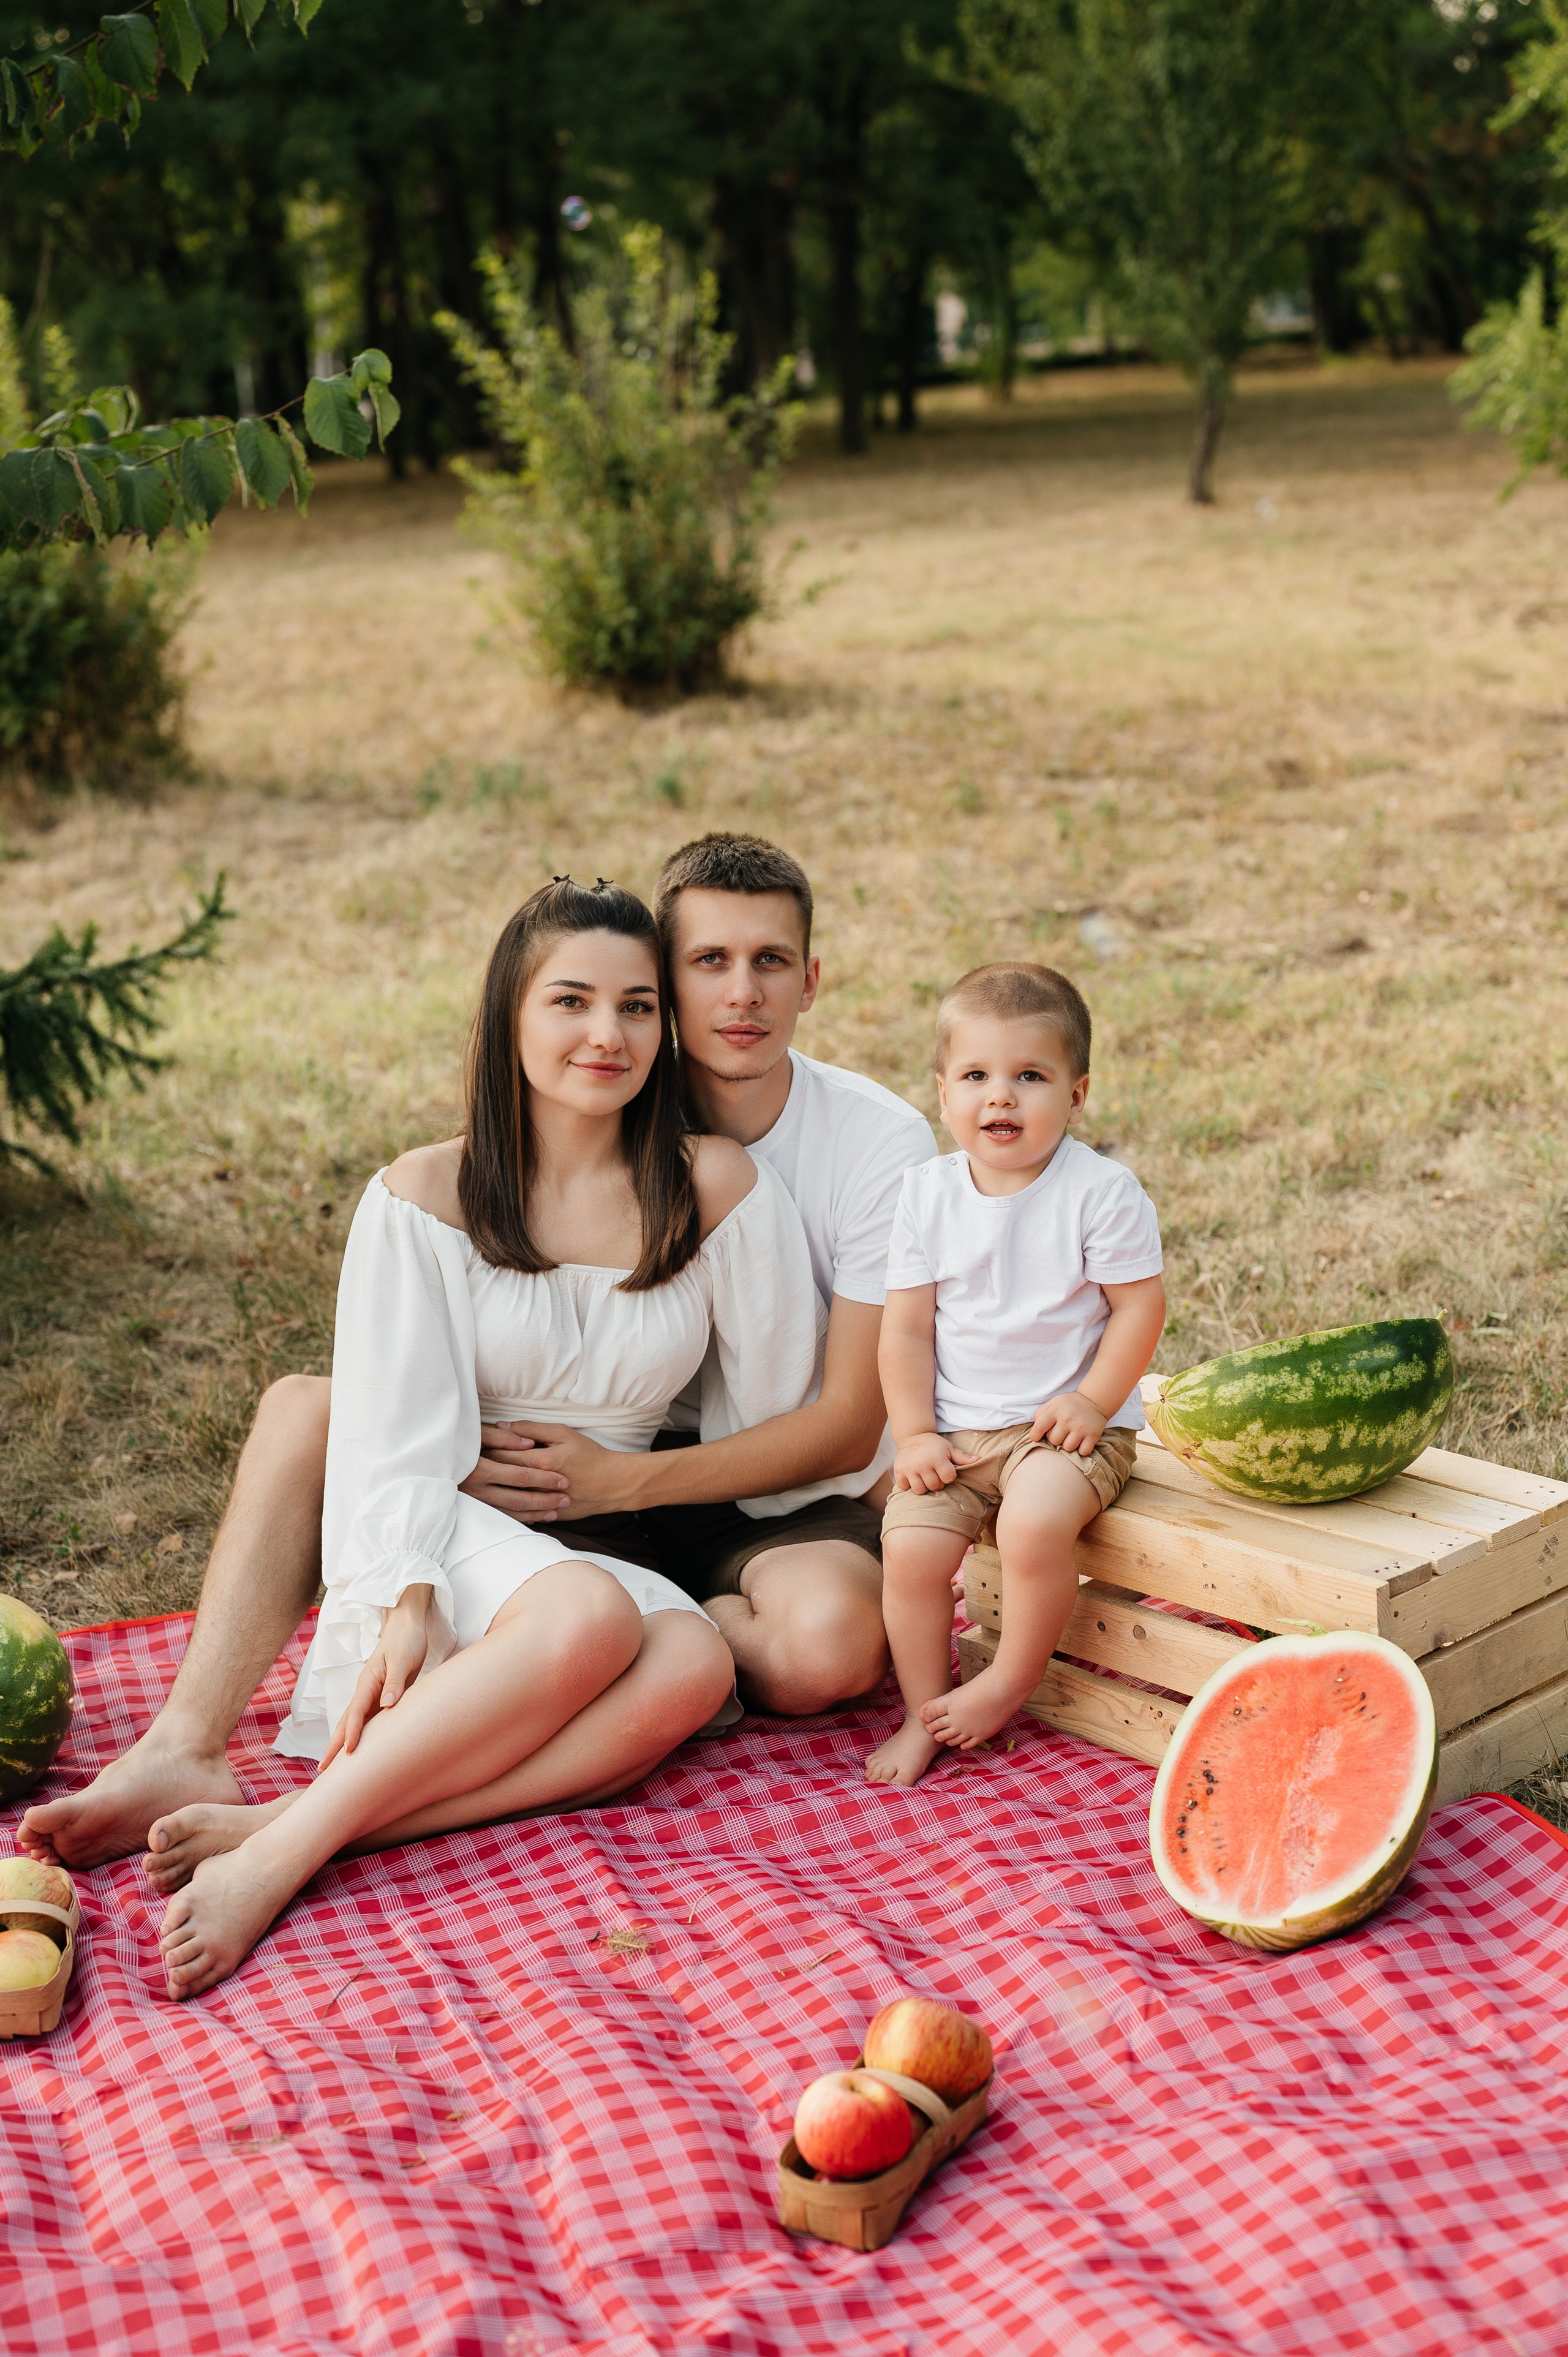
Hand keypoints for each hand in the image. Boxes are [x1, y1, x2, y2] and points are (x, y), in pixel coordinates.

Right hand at [322, 1588, 430, 1765]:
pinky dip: (362, 1734)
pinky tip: (360, 1747)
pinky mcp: (382, 1695)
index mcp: (368, 1681)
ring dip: (344, 1742)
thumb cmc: (406, 1640)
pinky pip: (369, 1719)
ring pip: (355, 1722)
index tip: (349, 1752)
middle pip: (347, 1722)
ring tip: (335, 1766)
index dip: (353, 1732)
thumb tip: (387, 1705)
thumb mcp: (403, 1659)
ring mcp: (372, 1694)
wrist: (407, 1625)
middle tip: (323, 1770)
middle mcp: (365, 1690)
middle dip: (334, 1745)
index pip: (356, 1712)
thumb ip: (395, 1682)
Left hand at [472, 1423, 640, 1519]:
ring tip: (478, 1477)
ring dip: (489, 1487)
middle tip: (468, 1459)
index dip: (485, 1448)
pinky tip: (492, 1498)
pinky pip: (517, 1514)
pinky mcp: (544, 1516)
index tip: (473, 1442)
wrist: (612, 1484)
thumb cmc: (589, 1455)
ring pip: (504, 1497)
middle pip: (501, 1476)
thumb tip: (502, 1425)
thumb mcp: (563, 1433)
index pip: (503, 1455)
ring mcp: (541, 1504)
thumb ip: (532, 1429)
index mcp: (542, 1462)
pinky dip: (503, 1506)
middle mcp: (538, 1485)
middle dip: (483, 1467)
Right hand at [892, 1432, 968, 1493]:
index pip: (948, 1478)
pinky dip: (909, 1485)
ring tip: (924, 1477)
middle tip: (934, 1473)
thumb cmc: (934, 1445)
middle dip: (937, 1482)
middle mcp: (922, 1463)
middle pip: (935, 1486)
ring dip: (924, 1486)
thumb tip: (979, 1460)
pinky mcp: (898, 1471)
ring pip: (920, 1490)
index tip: (945, 1470)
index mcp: (937, 1458)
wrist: (912, 1436)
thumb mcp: (949, 1448)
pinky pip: (905, 1488)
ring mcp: (909, 1468)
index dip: (949, 1476)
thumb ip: (963, 1457)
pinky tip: (913, 1476)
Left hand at [1030, 1391, 1107, 1456]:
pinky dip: (1082, 1449)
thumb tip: (1035, 1430)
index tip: (1037, 1437)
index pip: (1039, 1427)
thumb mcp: (1053, 1403)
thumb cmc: (1069, 1405)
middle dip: (1055, 1439)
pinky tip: (1081, 1441)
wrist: (1094, 1400)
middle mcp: (1068, 1418)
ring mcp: (1081, 1427)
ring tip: (1071, 1436)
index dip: (1035, 1435)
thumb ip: (1041, 1414)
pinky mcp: (1093, 1435)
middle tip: (1061, 1433)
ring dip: (1068, 1444)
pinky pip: (1083, 1452)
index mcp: (1056, 1410)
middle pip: (1054, 1440)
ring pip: (1068, 1447)